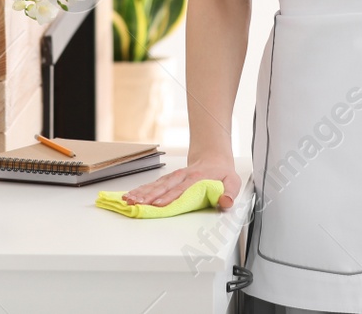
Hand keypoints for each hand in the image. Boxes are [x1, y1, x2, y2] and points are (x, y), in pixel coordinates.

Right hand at [119, 151, 239, 209]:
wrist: (213, 157)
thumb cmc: (221, 172)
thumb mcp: (233, 181)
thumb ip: (230, 193)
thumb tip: (225, 202)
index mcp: (197, 178)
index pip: (181, 189)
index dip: (170, 197)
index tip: (158, 204)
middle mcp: (182, 177)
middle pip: (163, 186)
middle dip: (149, 196)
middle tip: (136, 203)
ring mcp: (174, 177)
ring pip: (155, 185)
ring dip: (141, 192)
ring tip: (128, 200)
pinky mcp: (168, 179)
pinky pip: (152, 184)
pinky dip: (140, 190)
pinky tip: (130, 195)